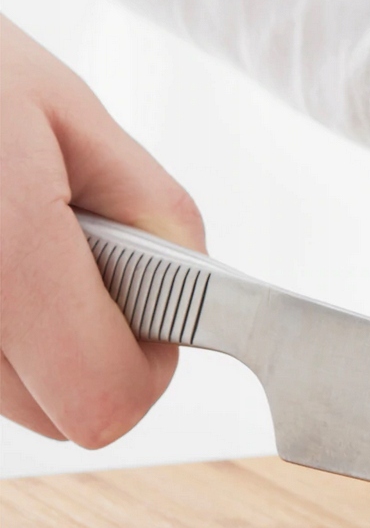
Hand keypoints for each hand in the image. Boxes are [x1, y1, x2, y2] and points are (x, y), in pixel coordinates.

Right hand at [0, 17, 203, 446]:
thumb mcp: (68, 112)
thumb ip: (154, 216)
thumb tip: (193, 297)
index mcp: (4, 252)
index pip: (104, 403)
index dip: (144, 362)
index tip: (144, 304)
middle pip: (59, 415)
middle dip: (87, 347)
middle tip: (65, 254)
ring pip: (6, 398)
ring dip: (28, 340)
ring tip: (5, 237)